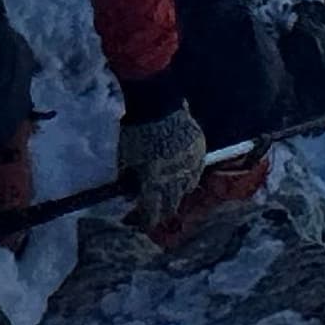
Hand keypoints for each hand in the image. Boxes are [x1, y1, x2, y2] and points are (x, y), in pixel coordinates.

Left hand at [117, 106, 207, 228]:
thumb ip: (129, 179)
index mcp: (154, 181)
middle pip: (172, 204)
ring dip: (178, 194)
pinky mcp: (199, 150)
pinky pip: (197, 170)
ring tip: (172, 195)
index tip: (144, 223)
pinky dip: (190, 176)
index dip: (147, 220)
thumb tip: (130, 194)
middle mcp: (174, 177)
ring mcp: (189, 163)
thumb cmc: (136, 131)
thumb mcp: (125, 158)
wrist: (157, 102)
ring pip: (187, 188)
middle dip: (163, 210)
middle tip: (157, 212)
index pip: (152, 211)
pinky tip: (185, 177)